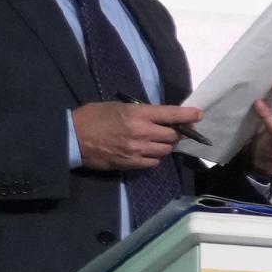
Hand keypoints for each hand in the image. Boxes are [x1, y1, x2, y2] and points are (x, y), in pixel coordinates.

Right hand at [75, 100, 202, 172]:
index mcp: (137, 114)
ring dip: (165, 146)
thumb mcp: (118, 107)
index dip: (188, 114)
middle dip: (176, 133)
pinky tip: (146, 152)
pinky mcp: (131, 164)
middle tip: (172, 131)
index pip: (170, 114)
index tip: (199, 114)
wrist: (72, 138)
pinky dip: (154, 157)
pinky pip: (153, 163)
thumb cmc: (93, 117)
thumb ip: (141, 113)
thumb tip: (161, 117)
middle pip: (173, 136)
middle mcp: (141, 132)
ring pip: (165, 150)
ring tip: (156, 141)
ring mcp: (137, 150)